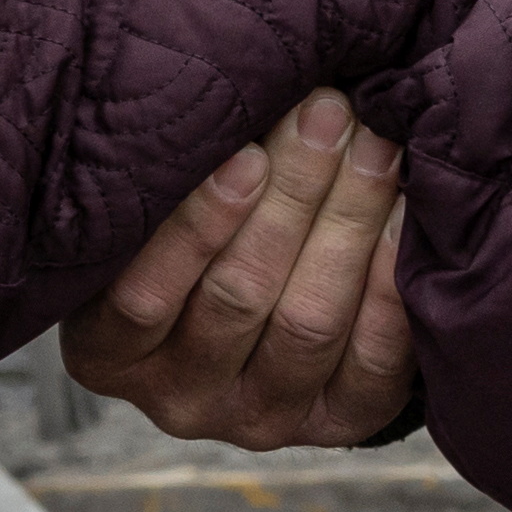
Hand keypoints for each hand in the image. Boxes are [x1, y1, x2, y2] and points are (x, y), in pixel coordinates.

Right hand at [66, 91, 412, 449]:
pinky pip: (374, 362)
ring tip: (374, 146)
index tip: (245, 153)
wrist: (251, 302)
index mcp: (105, 351)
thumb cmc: (192, 227)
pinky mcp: (336, 424)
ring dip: (347, 225)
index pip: (142, 298)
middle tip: (330, 115)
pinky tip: (405, 216)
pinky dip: (390, 282)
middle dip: (293, 197)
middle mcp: (177, 400)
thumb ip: (176, 169)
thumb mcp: (152, 210)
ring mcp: (258, 420)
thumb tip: (244, 87)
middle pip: (238, 299)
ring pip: (307, 323)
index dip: (197, 226)